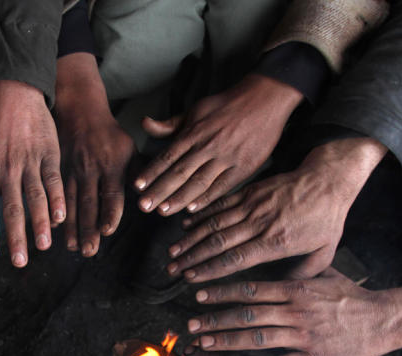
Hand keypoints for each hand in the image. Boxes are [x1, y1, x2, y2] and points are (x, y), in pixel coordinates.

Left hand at [0, 80, 64, 266]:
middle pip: (13, 209)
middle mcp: (8, 169)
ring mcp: (30, 162)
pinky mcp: (49, 154)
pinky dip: (58, 200)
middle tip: (20, 262)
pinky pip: (54, 181)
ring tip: (44, 246)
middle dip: (16, 238)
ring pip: (36, 198)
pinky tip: (60, 218)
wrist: (14, 88)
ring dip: (40, 225)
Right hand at [55, 53, 135, 256]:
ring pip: (70, 203)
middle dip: (88, 229)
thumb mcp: (129, 148)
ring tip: (73, 247)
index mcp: (112, 165)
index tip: (107, 230)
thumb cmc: (110, 135)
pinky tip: (54, 229)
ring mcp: (72, 171)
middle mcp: (91, 170)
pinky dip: (55, 212)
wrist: (80, 110)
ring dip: (71, 227)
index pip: (111, 193)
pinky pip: (56, 195)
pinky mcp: (58, 171)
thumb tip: (150, 197)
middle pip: (89, 203)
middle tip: (88, 251)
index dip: (109, 212)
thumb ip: (139, 173)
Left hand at [134, 74, 301, 214]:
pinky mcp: (243, 167)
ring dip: (179, 198)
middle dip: (159, 190)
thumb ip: (170, 123)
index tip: (137, 186)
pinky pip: (222, 186)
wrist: (265, 99)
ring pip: (198, 182)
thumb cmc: (226, 106)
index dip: (152, 172)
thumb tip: (144, 124)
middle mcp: (208, 146)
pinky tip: (192, 209)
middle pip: (179, 172)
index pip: (168, 155)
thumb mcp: (196, 110)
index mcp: (194, 132)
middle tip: (143, 206)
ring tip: (163, 211)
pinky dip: (207, 198)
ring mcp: (226, 157)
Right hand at [167, 138, 386, 281]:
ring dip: (191, 238)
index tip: (191, 278)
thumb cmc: (327, 218)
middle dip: (192, 258)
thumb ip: (302, 273)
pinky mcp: (250, 191)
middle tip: (172, 270)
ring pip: (214, 223)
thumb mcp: (325, 252)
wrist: (328, 179)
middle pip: (219, 243)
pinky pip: (220, 204)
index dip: (211, 269)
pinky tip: (185, 225)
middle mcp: (260, 223)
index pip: (237, 258)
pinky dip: (201, 215)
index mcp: (277, 241)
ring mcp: (253, 205)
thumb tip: (281, 289)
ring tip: (172, 252)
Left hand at [187, 270, 401, 355]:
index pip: (251, 288)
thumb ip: (299, 272)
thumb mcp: (325, 275)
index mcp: (295, 289)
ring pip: (257, 339)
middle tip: (189, 324)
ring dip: (226, 343)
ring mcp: (303, 335)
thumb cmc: (352, 298)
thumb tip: (278, 263)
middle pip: (247, 314)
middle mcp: (295, 311)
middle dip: (215, 319)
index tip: (198, 293)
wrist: (384, 320)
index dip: (222, 291)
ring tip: (202, 345)